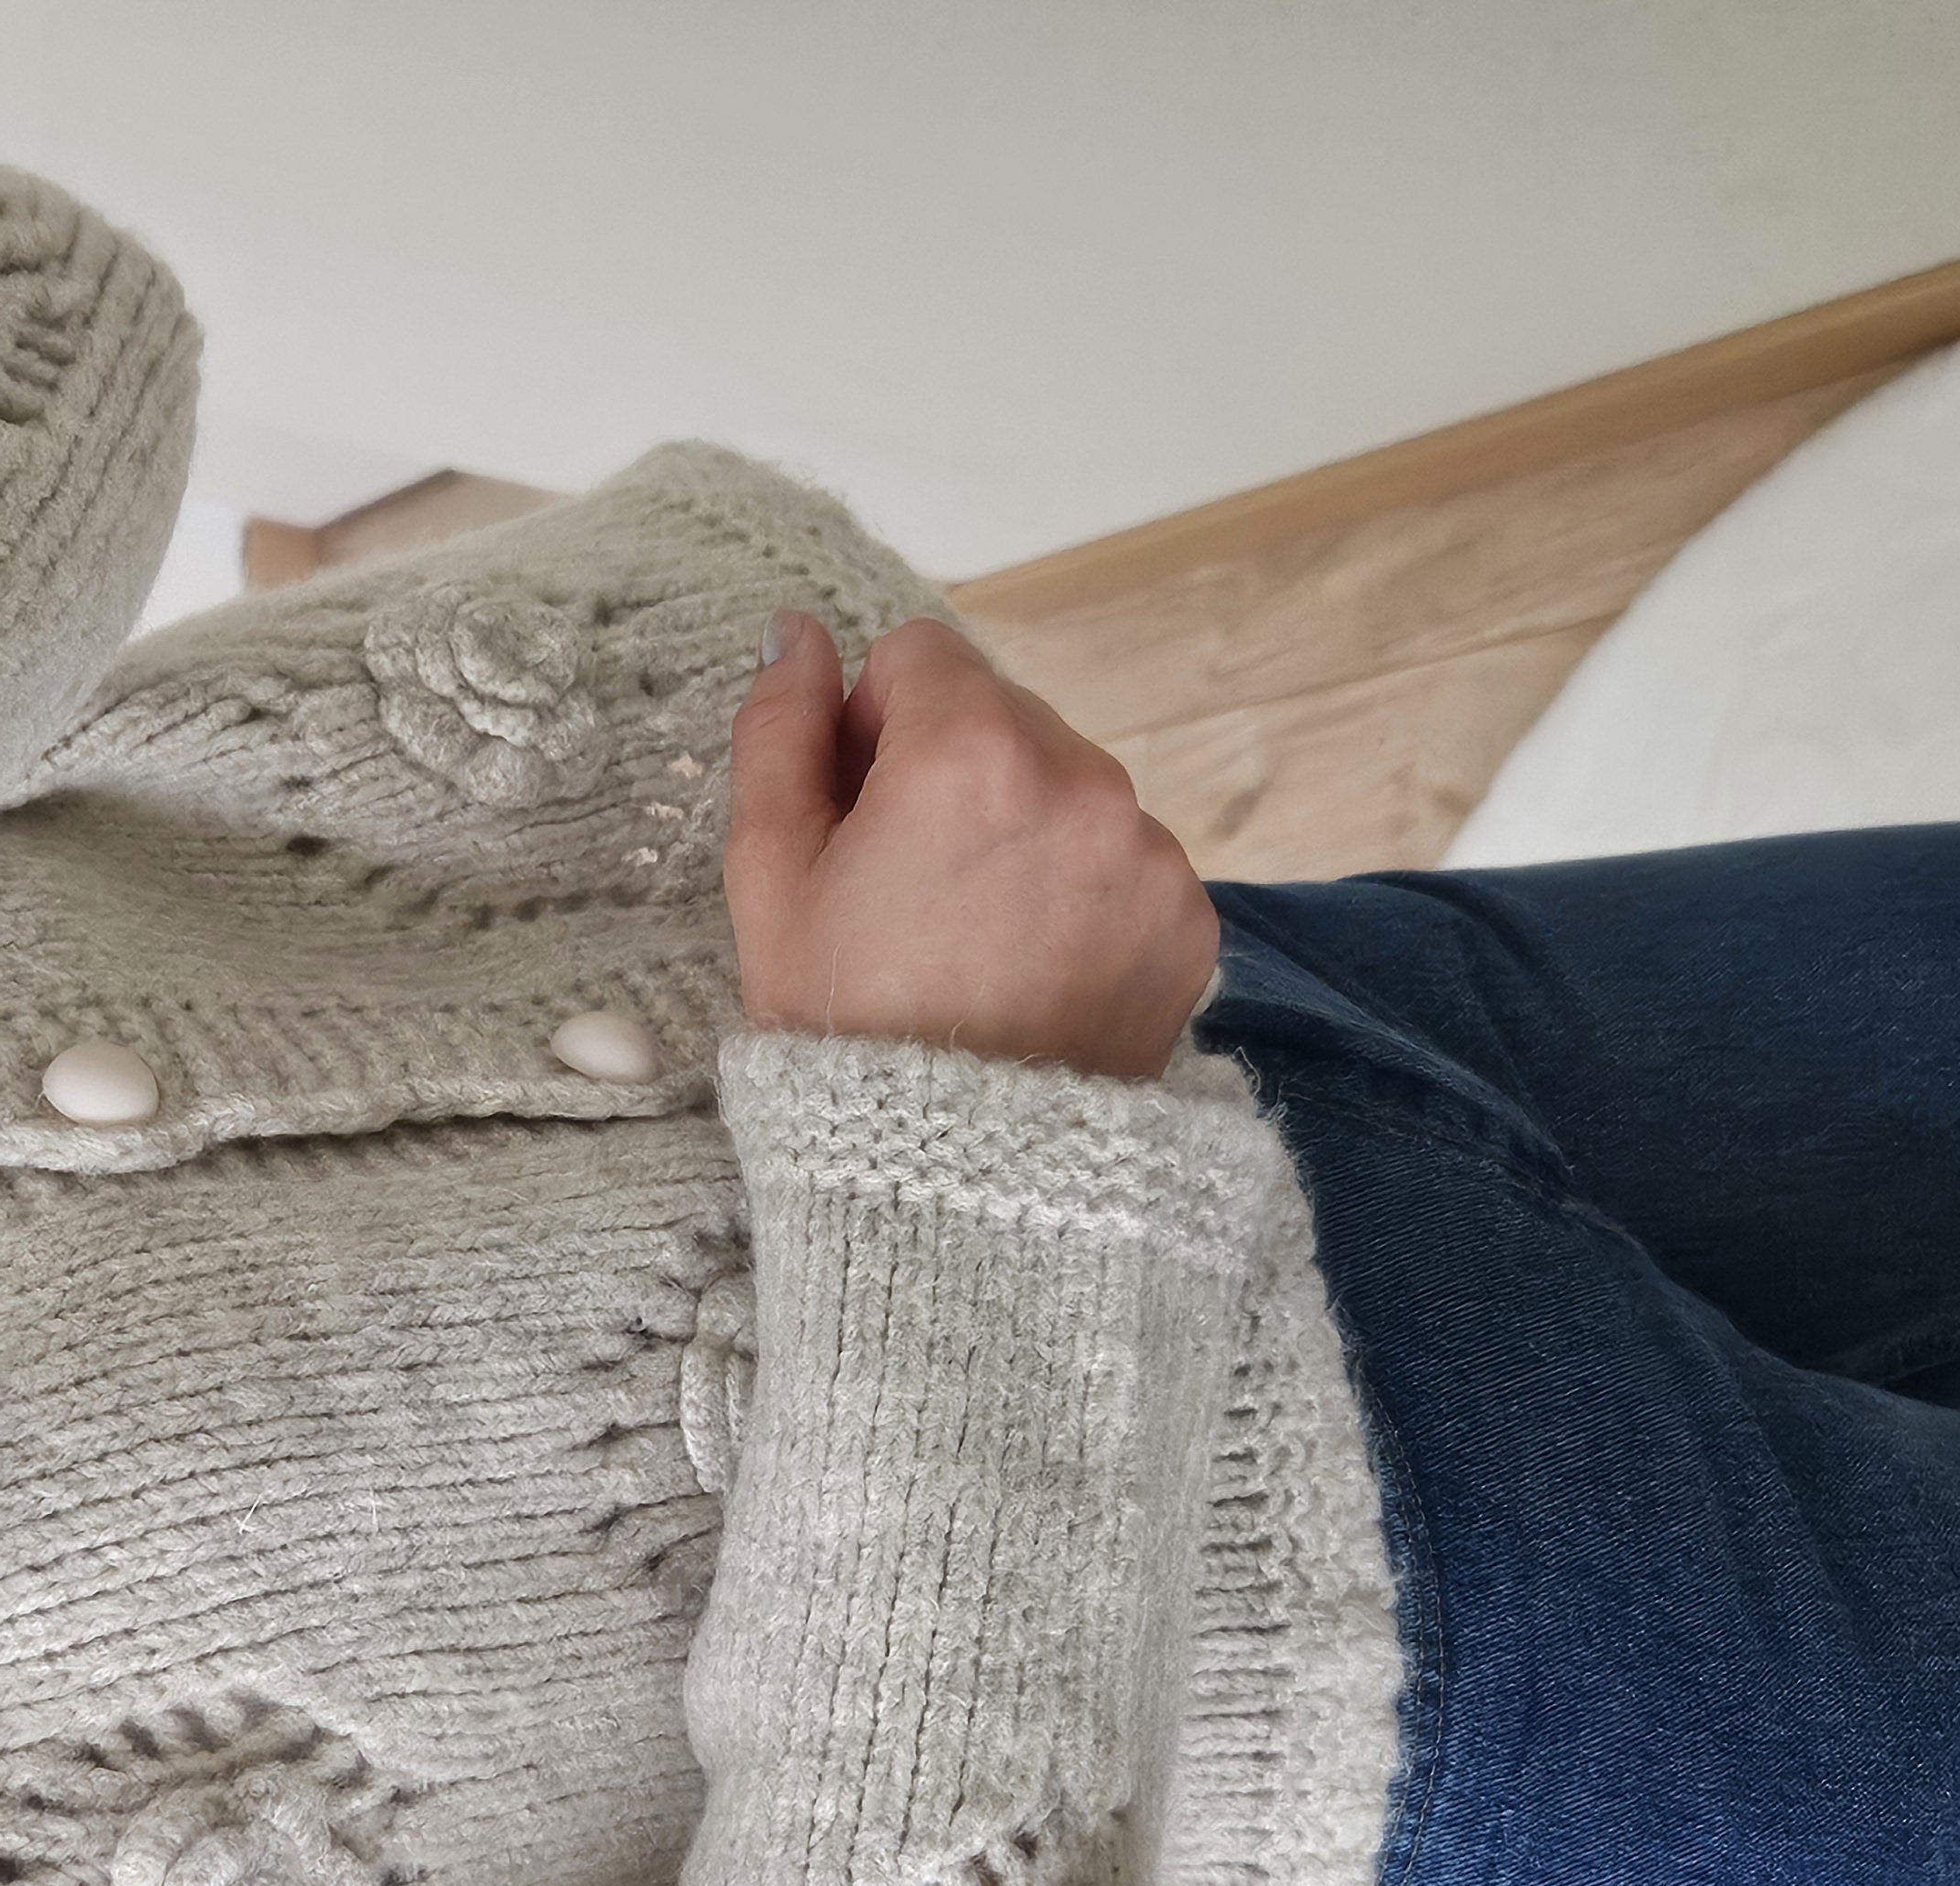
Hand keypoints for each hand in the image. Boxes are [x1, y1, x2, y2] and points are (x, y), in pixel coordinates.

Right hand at [724, 612, 1217, 1082]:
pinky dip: (1080, 894)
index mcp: (971, 751)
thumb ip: (779, 729)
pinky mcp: (1190, 918)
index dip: (869, 729)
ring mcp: (1151, 852)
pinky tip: (1033, 969)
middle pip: (1001, 715)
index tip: (858, 819)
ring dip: (1022, 829)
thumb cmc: (841, 1029)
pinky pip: (1123, 860)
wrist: (955, 1183)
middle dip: (952, 774)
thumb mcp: (769, 876)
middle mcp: (1083, 779)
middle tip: (909, 893)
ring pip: (1067, 786)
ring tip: (974, 940)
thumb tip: (796, 627)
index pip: (917, 656)